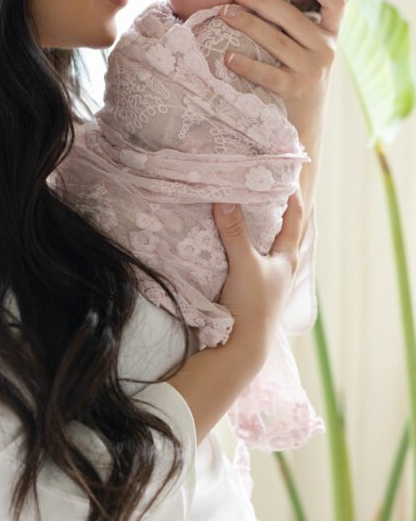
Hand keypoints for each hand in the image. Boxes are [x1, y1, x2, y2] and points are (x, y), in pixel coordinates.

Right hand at [213, 192, 304, 367]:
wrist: (242, 347)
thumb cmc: (252, 304)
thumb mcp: (244, 264)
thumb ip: (235, 232)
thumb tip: (226, 199)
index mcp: (287, 258)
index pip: (294, 218)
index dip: (291, 195)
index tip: (284, 173)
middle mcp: (281, 267)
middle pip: (282, 230)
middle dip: (273, 209)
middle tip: (259, 185)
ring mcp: (266, 279)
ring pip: (264, 245)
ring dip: (257, 228)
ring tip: (243, 207)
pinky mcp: (250, 289)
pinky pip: (249, 258)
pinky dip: (243, 244)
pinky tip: (228, 240)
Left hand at [219, 0, 345, 135]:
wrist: (304, 120)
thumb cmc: (298, 72)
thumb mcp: (307, 47)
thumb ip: (294, 24)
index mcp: (330, 34)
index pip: (336, 4)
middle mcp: (325, 49)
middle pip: (292, 17)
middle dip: (260, 0)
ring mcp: (310, 70)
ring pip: (276, 41)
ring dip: (248, 24)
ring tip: (225, 13)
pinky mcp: (294, 90)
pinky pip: (267, 74)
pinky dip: (246, 64)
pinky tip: (227, 56)